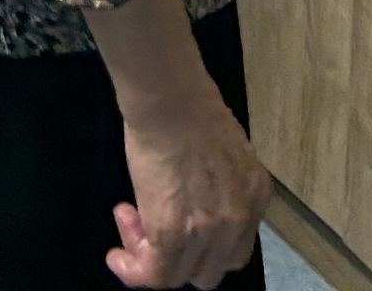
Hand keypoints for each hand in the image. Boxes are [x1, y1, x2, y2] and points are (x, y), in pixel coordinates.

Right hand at [110, 85, 266, 285]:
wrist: (170, 98)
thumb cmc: (189, 107)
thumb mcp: (224, 151)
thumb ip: (218, 185)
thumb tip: (194, 197)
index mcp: (255, 195)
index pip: (234, 249)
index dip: (202, 246)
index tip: (177, 223)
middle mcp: (239, 219)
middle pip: (210, 269)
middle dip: (178, 255)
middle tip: (149, 223)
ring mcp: (209, 230)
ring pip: (181, 276)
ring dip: (149, 257)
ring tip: (128, 221)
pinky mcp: (173, 233)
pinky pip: (155, 274)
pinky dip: (133, 271)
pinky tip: (117, 256)